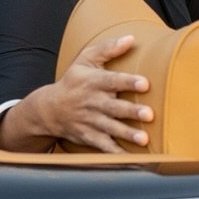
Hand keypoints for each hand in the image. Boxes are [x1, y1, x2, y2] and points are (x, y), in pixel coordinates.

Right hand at [0, 34, 153, 153]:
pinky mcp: (89, 137)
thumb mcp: (85, 60)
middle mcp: (92, 102)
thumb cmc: (74, 81)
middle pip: (113, 107)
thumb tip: (131, 38)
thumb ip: (108, 49)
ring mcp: (90, 121)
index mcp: (93, 82)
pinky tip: (131, 160)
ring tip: (143, 139)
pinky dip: (116, 154)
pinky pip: (104, 147)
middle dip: (131, 111)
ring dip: (127, 134)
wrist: (49, 109)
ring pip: (110, 128)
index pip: (112, 80)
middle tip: (149, 114)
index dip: (128, 81)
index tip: (145, 83)